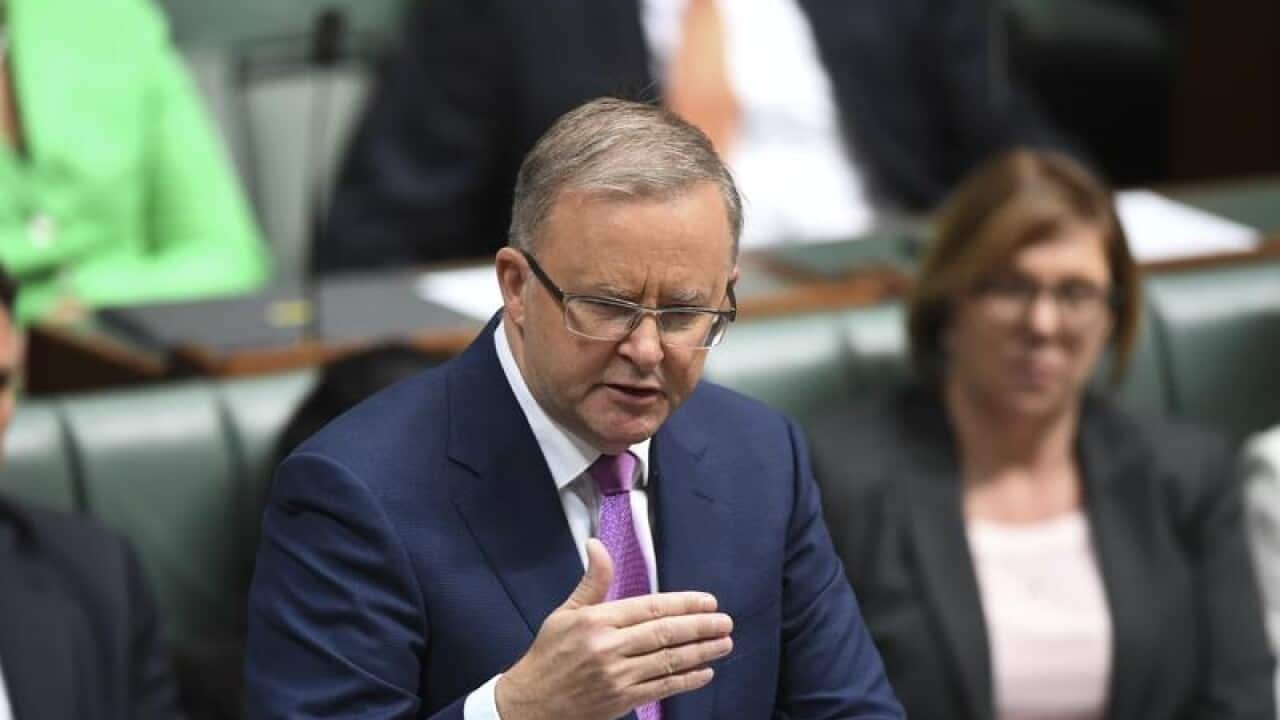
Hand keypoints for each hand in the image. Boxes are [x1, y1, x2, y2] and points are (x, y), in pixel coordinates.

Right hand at [495, 539, 732, 719]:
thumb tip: (597, 544)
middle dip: (700, 627)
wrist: (530, 703)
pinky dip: (686, 680)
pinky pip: (661, 688)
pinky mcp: (621, 700)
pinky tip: (704, 672)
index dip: (683, 604)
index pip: (650, 608)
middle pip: (664, 633)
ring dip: (701, 652)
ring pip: (668, 661)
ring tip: (724, 643)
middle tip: (726, 622)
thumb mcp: (565, 613)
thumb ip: (592, 581)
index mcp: (596, 621)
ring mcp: (616, 676)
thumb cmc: (549, 654)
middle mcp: (609, 647)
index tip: (708, 601)